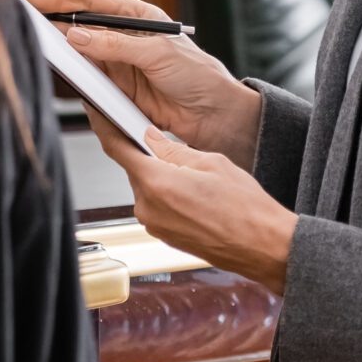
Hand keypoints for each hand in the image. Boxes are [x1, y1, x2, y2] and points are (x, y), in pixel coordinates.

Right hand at [26, 0, 261, 166]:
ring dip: (60, 53)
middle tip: (26, 24)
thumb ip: (115, 45)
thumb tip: (76, 37)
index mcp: (135, 17)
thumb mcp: (157, 53)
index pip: (90, 0)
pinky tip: (62, 76)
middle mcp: (122, 37)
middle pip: (77, 25)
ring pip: (78, 54)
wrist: (215, 115)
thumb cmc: (198, 75)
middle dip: (51, 22)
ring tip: (39, 49)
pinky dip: (73, 79)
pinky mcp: (115, 90)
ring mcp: (117, 64)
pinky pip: (86, 81)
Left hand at [97, 128, 298, 292]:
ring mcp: (153, 225)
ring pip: (148, 187)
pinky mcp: (162, 236)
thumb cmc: (246, 209)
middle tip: (182, 156)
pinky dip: (170, 197)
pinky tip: (197, 199)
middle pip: (135, 168)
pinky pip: (158, 206)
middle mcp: (147, 206)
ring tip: (199, 184)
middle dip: (151, 157)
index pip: (116, 147)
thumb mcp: (211, 162)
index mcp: (155, 183)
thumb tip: (149, 137)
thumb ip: (173, 148)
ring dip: (164, 179)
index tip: (97, 113)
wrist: (264, 247)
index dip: (104, 126)